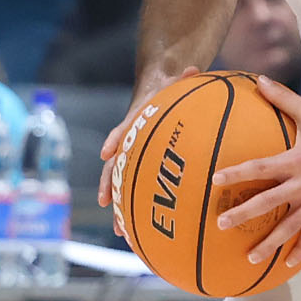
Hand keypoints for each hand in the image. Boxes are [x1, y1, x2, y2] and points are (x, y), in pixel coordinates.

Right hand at [98, 66, 203, 234]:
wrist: (156, 88)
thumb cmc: (168, 88)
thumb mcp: (175, 83)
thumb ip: (183, 79)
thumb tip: (192, 68)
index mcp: (135, 121)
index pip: (122, 129)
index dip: (115, 138)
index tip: (107, 151)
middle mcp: (129, 141)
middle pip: (115, 165)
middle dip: (111, 185)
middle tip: (107, 205)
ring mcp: (132, 155)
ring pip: (123, 185)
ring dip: (120, 206)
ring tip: (121, 232)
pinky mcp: (141, 165)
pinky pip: (137, 189)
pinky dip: (138, 209)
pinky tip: (143, 233)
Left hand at [211, 77, 300, 265]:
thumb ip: (283, 98)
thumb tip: (259, 80)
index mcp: (296, 160)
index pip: (260, 168)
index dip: (237, 174)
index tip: (215, 181)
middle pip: (268, 202)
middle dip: (243, 214)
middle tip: (221, 224)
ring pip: (290, 226)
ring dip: (269, 243)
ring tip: (251, 257)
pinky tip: (289, 263)